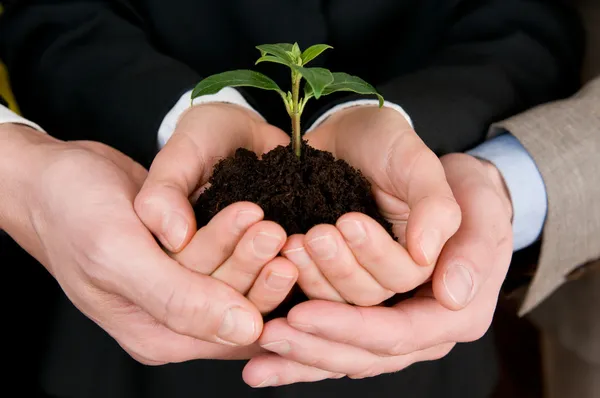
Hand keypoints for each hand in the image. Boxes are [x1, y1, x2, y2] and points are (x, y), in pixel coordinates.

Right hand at [0, 126, 292, 364]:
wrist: (54, 176)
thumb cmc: (72, 211)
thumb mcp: (119, 255)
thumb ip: (177, 298)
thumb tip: (245, 331)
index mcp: (154, 334)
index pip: (222, 330)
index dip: (256, 296)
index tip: (279, 257)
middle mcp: (171, 318)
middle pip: (232, 301)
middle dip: (255, 265)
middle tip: (279, 231)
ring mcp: (178, 286)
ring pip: (231, 274)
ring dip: (250, 247)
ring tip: (272, 219)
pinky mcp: (185, 257)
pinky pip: (221, 251)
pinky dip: (236, 234)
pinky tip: (256, 212)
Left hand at [242, 153, 512, 386]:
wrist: (425, 170)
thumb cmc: (450, 178)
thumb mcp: (463, 187)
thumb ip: (450, 225)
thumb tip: (452, 291)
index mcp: (458, 307)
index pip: (402, 331)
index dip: (351, 326)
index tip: (302, 313)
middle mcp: (423, 323)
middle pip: (366, 353)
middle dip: (317, 340)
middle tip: (272, 328)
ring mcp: (390, 320)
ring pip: (343, 353)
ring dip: (301, 343)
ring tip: (264, 328)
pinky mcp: (363, 312)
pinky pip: (330, 342)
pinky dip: (296, 354)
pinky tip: (258, 366)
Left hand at [282, 106, 460, 305]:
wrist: (345, 133)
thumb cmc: (386, 144)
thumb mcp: (415, 163)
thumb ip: (434, 206)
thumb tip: (425, 255)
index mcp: (425, 253)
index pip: (406, 281)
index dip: (378, 259)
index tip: (349, 223)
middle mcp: (392, 271)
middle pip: (371, 297)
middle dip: (342, 268)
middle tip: (318, 233)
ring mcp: (357, 272)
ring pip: (339, 299)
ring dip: (317, 274)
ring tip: (297, 240)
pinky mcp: (327, 269)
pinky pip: (313, 290)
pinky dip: (299, 272)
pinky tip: (285, 246)